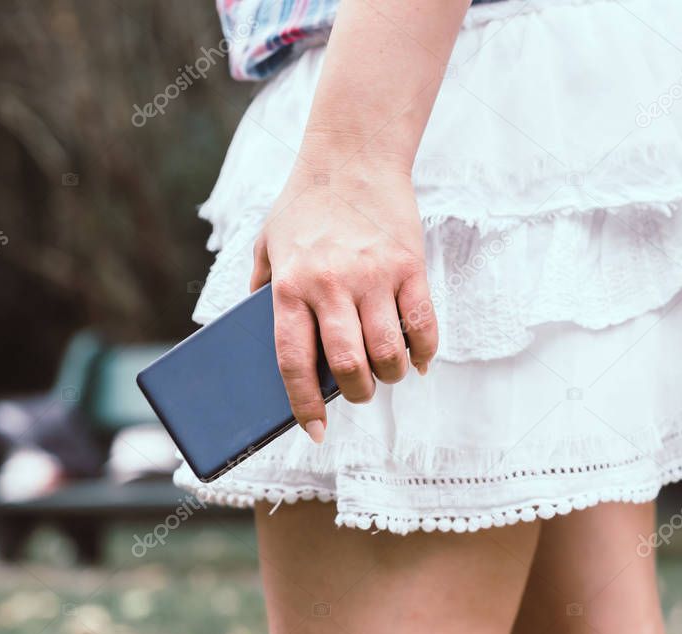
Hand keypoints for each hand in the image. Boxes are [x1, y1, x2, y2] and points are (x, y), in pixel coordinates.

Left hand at [250, 161, 438, 442]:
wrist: (352, 155)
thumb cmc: (305, 204)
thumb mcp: (267, 243)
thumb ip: (260, 290)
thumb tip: (258, 340)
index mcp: (289, 285)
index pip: (294, 362)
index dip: (304, 405)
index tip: (315, 430)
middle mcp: (330, 285)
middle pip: (349, 366)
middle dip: (357, 395)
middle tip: (359, 392)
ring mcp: (373, 276)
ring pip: (389, 353)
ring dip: (391, 376)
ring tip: (387, 373)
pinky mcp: (409, 265)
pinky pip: (423, 324)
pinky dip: (423, 352)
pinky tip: (418, 359)